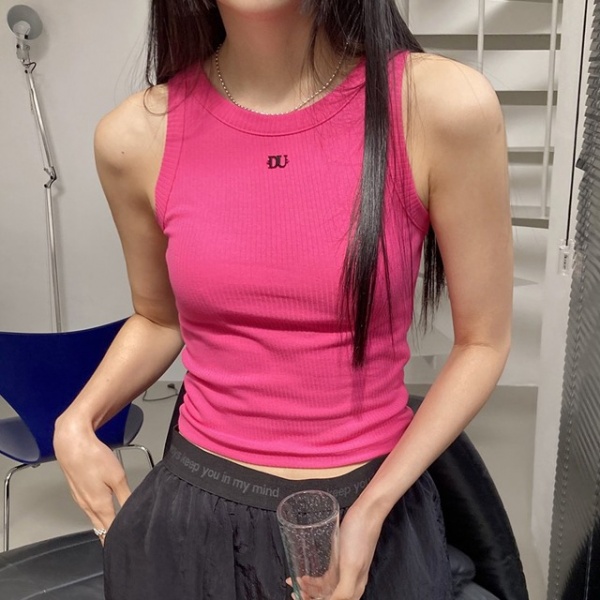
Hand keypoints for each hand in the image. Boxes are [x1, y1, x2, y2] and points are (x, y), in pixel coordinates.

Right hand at [54, 416, 131, 544]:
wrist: (72, 444)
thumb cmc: (93, 458)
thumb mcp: (117, 476)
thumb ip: (126, 496)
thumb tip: (132, 509)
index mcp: (99, 505)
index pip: (109, 529)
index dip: (117, 538)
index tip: (123, 545)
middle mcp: (87, 505)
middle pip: (99, 526)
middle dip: (108, 536)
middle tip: (116, 544)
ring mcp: (80, 498)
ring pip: (93, 518)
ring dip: (101, 525)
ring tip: (110, 532)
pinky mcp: (77, 490)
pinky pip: (88, 508)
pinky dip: (95, 514)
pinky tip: (101, 511)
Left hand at [287, 504, 382, 599]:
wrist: (366, 512)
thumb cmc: (360, 537)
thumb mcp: (352, 566)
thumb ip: (344, 590)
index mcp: (355, 588)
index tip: (301, 598)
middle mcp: (350, 582)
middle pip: (328, 598)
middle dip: (310, 597)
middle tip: (295, 591)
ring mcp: (343, 570)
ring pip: (324, 589)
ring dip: (309, 589)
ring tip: (295, 581)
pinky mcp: (338, 559)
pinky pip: (324, 576)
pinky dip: (313, 579)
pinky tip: (304, 575)